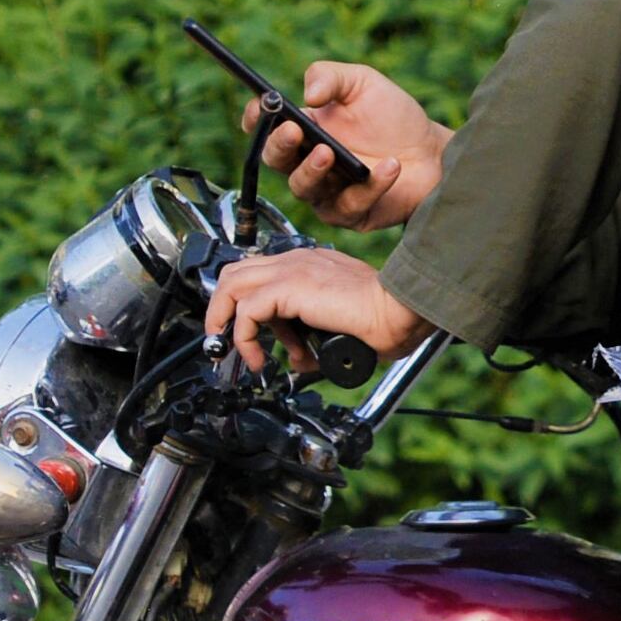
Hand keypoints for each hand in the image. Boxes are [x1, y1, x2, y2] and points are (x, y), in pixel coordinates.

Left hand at [200, 244, 435, 375]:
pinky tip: (257, 358)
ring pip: (231, 285)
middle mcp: (297, 261)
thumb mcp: (337, 328)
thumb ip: (312, 338)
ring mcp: (291, 269)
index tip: (259, 343)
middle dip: (223, 308)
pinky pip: (246, 311)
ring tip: (230, 351)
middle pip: (236, 273)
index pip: (260, 276)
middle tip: (225, 341)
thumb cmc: (383, 318)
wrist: (397, 310)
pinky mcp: (288, 287)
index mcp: (309, 264)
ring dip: (223, 320)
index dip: (250, 310)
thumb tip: (299, 359)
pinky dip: (244, 338)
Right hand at [244, 61, 445, 227]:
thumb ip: (331, 77)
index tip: (260, 107)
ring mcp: (327, 191)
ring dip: (312, 170)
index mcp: (304, 129)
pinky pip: (351, 204)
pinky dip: (372, 185)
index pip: (265, 127)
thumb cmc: (393, 116)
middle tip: (294, 131)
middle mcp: (307, 162)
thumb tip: (308, 94)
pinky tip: (391, 165)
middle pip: (276, 160)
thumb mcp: (362, 83)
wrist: (433, 150)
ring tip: (329, 152)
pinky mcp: (352, 214)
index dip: (256, 119)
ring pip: (303, 188)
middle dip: (280, 145)